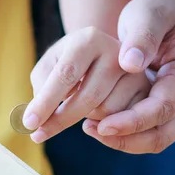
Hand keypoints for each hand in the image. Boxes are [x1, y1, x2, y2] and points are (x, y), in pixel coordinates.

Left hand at [23, 27, 149, 143]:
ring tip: (78, 105)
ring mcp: (135, 71)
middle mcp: (116, 51)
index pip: (65, 75)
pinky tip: (94, 112)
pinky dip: (102, 124)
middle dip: (60, 121)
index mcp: (88, 39)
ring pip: (105, 112)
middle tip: (37, 135)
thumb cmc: (69, 62)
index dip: (46, 102)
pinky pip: (121, 121)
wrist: (102, 56)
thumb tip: (35, 116)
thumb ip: (41, 86)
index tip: (29, 123)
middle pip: (87, 98)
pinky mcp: (145, 91)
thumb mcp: (50, 65)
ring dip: (84, 118)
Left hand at [86, 0, 174, 153]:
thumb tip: (131, 64)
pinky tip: (96, 124)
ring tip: (89, 127)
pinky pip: (145, 136)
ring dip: (121, 141)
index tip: (102, 125)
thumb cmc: (156, 14)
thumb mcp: (148, 14)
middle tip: (90, 129)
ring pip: (152, 142)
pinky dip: (123, 136)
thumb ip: (142, 36)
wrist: (168, 18)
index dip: (132, 121)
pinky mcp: (166, 116)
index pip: (162, 109)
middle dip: (124, 139)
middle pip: (160, 136)